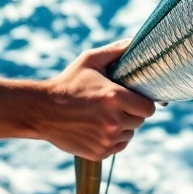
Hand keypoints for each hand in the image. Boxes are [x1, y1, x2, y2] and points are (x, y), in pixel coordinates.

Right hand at [36, 40, 155, 160]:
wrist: (43, 111)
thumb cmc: (68, 83)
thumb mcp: (90, 61)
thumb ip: (116, 50)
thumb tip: (136, 40)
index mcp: (115, 98)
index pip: (149, 108)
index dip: (143, 102)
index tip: (134, 98)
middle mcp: (114, 121)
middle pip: (139, 121)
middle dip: (131, 113)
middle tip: (115, 105)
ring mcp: (106, 140)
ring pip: (129, 135)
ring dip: (122, 127)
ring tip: (104, 116)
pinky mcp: (99, 153)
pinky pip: (117, 147)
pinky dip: (112, 139)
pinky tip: (98, 128)